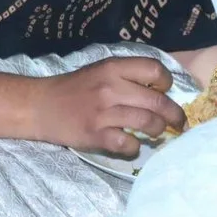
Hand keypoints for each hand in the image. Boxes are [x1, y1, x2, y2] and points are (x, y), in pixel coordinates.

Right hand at [27, 56, 181, 154]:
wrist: (39, 106)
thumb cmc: (73, 89)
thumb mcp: (99, 71)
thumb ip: (126, 76)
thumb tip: (160, 91)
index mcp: (112, 68)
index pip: (154, 70)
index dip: (166, 82)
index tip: (164, 91)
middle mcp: (110, 88)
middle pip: (157, 102)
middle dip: (174, 115)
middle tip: (177, 123)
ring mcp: (102, 112)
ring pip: (147, 123)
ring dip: (157, 131)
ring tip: (155, 134)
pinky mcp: (94, 134)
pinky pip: (127, 143)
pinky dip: (133, 147)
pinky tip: (130, 146)